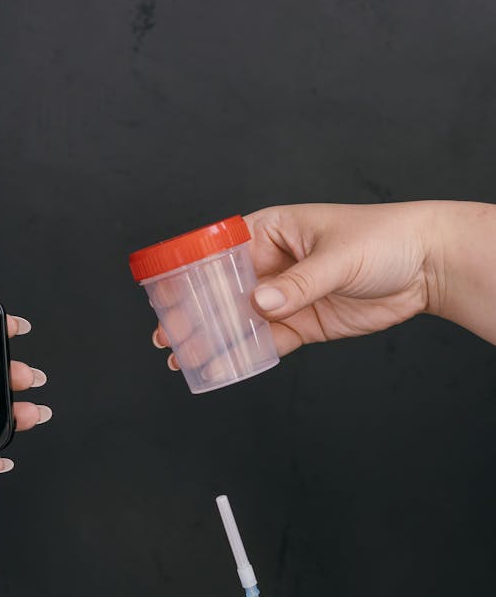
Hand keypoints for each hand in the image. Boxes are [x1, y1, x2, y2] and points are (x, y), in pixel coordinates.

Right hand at [152, 201, 439, 368]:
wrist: (428, 267)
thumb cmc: (386, 239)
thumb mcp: (337, 256)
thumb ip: (298, 284)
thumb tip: (260, 304)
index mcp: (274, 230)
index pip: (222, 250)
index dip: (193, 273)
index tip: (167, 294)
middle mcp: (274, 264)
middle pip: (225, 290)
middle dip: (195, 313)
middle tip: (168, 336)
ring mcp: (287, 296)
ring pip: (241, 320)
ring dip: (214, 338)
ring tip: (184, 358)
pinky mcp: (303, 323)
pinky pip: (268, 341)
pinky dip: (245, 354)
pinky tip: (222, 365)